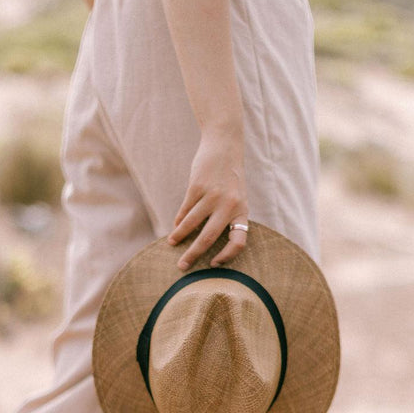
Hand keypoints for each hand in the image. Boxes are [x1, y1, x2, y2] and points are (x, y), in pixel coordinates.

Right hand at [167, 130, 248, 270]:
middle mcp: (229, 205)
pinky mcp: (197, 186)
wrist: (224, 146)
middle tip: (182, 266)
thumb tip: (205, 242)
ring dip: (179, 236)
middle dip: (193, 254)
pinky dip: (179, 220)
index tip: (213, 263)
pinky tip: (175, 226)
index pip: (238, 241)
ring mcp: (212, 195)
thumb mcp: (236, 197)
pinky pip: (185, 209)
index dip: (227, 256)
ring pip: (191, 223)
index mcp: (242, 210)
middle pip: (209, 237)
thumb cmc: (230, 177)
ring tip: (172, 243)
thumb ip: (226, 217)